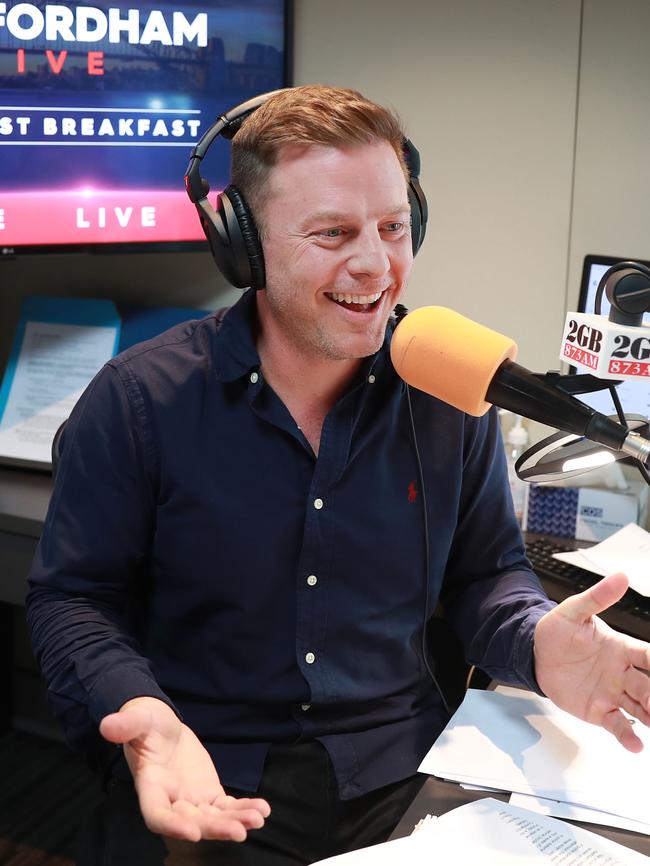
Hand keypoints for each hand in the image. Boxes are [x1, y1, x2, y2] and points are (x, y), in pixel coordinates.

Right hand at [99, 696, 270, 841]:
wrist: (163, 727)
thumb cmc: (146, 723)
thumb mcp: (138, 720)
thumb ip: (126, 725)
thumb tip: (107, 725)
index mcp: (150, 786)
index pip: (157, 815)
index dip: (172, 826)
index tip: (192, 833)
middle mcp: (170, 800)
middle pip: (191, 822)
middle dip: (214, 828)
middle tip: (239, 832)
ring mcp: (191, 800)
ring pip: (212, 818)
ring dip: (234, 821)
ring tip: (258, 820)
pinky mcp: (208, 794)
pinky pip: (226, 807)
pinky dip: (242, 809)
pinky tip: (262, 811)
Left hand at [534, 572, 649, 751]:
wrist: (535, 654)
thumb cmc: (557, 631)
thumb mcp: (573, 610)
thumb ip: (597, 597)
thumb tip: (621, 577)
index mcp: (620, 648)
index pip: (647, 654)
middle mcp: (622, 673)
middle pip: (649, 686)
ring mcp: (612, 693)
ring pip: (641, 708)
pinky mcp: (599, 711)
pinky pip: (618, 725)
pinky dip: (628, 736)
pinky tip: (636, 744)